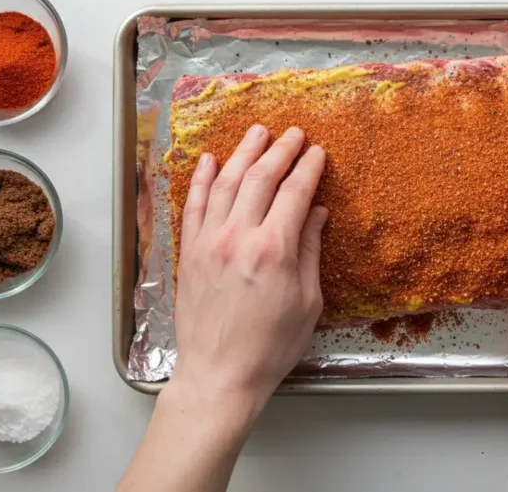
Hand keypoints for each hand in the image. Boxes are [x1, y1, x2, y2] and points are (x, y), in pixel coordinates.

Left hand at [172, 124, 326, 411]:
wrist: (219, 374)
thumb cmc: (269, 347)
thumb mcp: (307, 302)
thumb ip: (309, 251)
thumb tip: (316, 215)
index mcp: (274, 250)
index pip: (294, 192)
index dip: (308, 167)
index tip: (317, 152)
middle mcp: (238, 237)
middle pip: (260, 178)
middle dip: (280, 151)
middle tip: (293, 134)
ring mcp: (209, 242)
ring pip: (225, 182)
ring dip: (243, 153)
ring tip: (257, 133)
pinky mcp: (189, 253)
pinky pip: (193, 205)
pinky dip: (201, 179)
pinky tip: (209, 160)